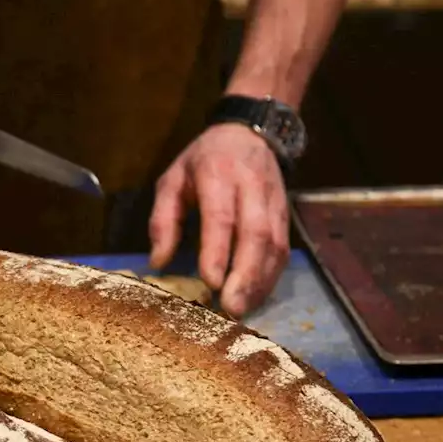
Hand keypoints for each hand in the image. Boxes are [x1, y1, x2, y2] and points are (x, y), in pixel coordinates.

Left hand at [148, 123, 290, 317]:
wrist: (250, 132)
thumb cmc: (203, 160)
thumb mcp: (172, 179)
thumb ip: (163, 219)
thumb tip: (157, 261)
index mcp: (218, 176)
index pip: (221, 217)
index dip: (218, 251)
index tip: (210, 282)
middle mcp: (252, 188)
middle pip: (256, 235)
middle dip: (245, 275)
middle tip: (232, 308)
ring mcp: (274, 203)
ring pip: (275, 246)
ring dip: (261, 282)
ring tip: (243, 309)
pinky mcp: (285, 216)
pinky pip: (283, 250)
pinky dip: (271, 277)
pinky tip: (256, 297)